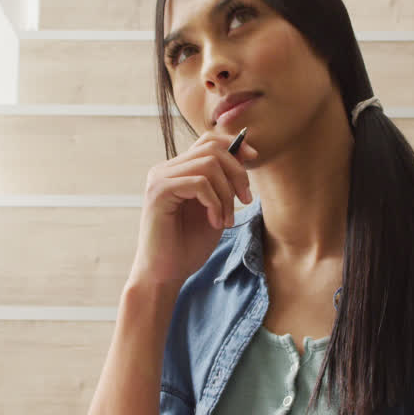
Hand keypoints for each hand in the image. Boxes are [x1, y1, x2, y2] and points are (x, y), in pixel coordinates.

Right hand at [129, 131, 257, 289]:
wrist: (166, 274)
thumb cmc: (188, 246)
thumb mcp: (216, 208)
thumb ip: (225, 181)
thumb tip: (244, 152)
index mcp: (178, 170)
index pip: (208, 140)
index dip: (235, 144)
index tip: (254, 158)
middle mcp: (165, 169)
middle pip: (212, 149)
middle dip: (237, 172)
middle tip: (246, 200)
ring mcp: (159, 179)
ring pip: (208, 164)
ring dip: (227, 193)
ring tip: (227, 219)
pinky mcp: (159, 193)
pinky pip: (199, 182)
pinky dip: (215, 203)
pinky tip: (215, 223)